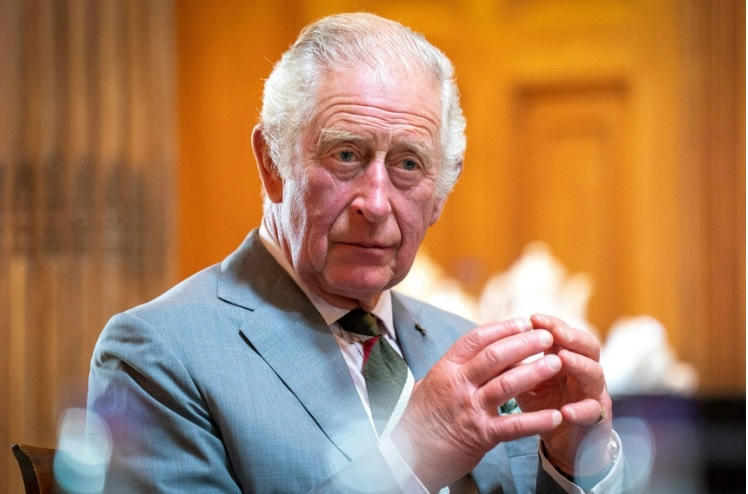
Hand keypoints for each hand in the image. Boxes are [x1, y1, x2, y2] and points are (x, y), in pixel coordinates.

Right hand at [390, 317, 563, 491]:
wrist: (407, 455)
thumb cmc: (420, 418)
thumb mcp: (430, 384)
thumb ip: (454, 368)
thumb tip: (476, 351)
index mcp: (446, 369)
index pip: (477, 339)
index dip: (503, 328)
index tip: (525, 322)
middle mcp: (457, 385)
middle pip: (495, 356)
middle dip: (524, 343)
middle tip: (547, 336)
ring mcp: (469, 409)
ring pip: (506, 384)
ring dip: (535, 372)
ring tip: (557, 363)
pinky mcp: (480, 436)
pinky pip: (513, 426)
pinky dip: (536, 421)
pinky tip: (556, 416)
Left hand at [518, 314, 612, 475]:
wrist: (562, 441)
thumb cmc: (544, 405)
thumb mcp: (527, 382)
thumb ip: (516, 364)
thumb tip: (491, 345)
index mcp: (568, 358)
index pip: (565, 334)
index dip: (552, 325)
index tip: (534, 318)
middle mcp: (585, 372)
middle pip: (588, 347)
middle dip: (572, 337)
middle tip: (556, 332)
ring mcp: (594, 394)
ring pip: (594, 374)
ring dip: (579, 365)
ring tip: (562, 359)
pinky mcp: (597, 420)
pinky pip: (593, 412)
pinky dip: (581, 410)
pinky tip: (567, 410)